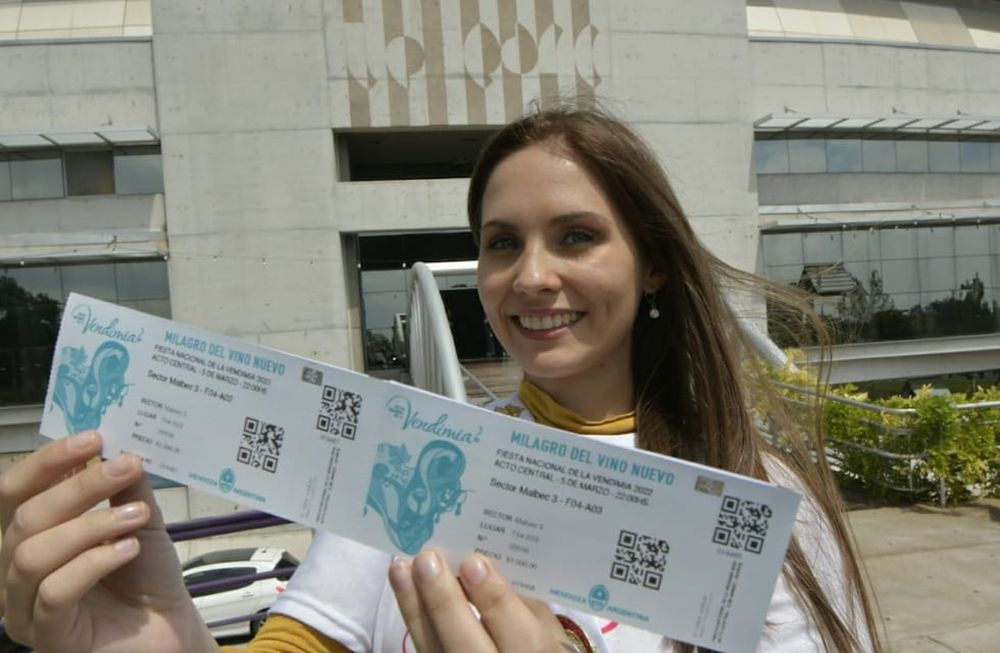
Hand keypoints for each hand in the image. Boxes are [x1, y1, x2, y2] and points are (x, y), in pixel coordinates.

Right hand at [0, 431, 217, 652]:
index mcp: (30, 535)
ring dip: (89, 526)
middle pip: (25, 518)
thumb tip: (118, 443)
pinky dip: (93, 563)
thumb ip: (123, 485)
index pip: (15, 491)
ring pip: (33, 555)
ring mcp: (25, 607)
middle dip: (79, 488)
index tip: (93, 438)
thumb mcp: (137, 519)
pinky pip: (54, 592)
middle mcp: (15, 569)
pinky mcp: (46, 636)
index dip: (47, 461)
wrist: (170, 628)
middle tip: (126, 467)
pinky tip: (129, 549)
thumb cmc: (145, 575)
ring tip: (136, 516)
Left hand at [388, 549, 572, 652]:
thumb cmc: (539, 645)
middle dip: (444, 601)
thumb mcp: (547, 626)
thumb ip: (524, 602)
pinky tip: (406, 590)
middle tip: (428, 560)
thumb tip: (486, 567)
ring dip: (415, 608)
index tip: (473, 562)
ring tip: (401, 569)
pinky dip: (414, 618)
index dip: (494, 598)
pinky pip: (426, 648)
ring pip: (435, 650)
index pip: (518, 633)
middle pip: (467, 646)